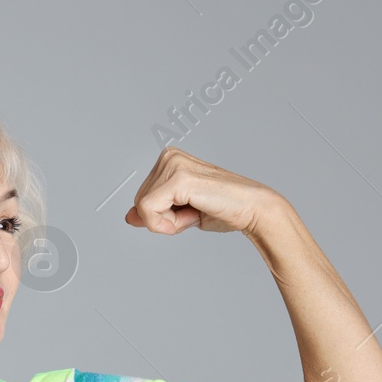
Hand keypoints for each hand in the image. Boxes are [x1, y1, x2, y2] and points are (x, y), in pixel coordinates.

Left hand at [124, 146, 283, 235]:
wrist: (252, 209)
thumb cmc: (223, 209)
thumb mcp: (179, 213)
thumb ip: (154, 212)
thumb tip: (129, 217)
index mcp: (168, 160)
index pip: (142, 198)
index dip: (161, 215)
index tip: (189, 210)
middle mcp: (168, 157)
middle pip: (139, 202)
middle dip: (164, 218)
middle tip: (194, 212)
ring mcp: (173, 165)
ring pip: (143, 208)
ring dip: (169, 221)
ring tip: (197, 210)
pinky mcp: (178, 178)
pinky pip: (148, 211)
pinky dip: (166, 224)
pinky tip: (191, 215)